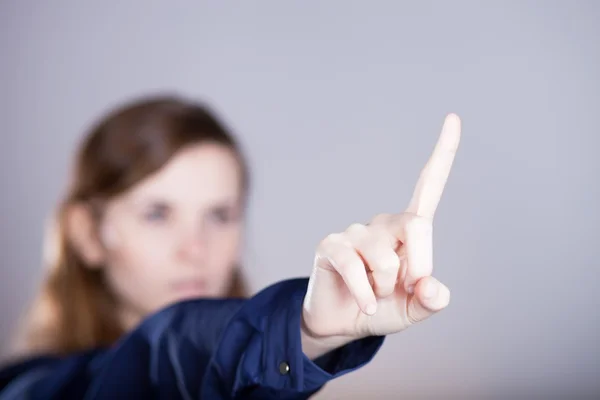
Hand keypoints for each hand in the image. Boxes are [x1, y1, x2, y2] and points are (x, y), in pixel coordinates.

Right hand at [301, 114, 460, 358]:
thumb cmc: (382, 308)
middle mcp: (382, 223)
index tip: (453, 117)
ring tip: (373, 294)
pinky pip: (355, 268)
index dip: (443, 153)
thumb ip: (431, 299)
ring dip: (384, 288)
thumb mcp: (415, 309)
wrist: (343, 324)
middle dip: (418, 267)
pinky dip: (365, 296)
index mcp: (407, 230)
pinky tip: (364, 305)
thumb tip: (430, 286)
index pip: (428, 187)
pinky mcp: (331, 245)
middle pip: (416, 225)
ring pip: (385, 257)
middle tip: (403, 289)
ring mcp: (354, 231)